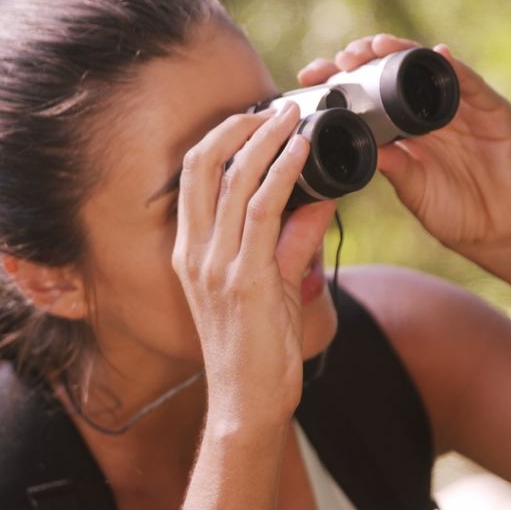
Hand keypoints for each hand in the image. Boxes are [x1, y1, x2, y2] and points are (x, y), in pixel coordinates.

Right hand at [171, 103, 336, 424]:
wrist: (247, 403)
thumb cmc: (257, 349)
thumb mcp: (271, 286)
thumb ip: (291, 242)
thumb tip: (319, 202)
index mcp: (191, 251)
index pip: (193, 176)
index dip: (220, 138)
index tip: (253, 118)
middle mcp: (195, 253)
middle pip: (201, 166)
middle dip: (236, 127)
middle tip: (272, 107)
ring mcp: (216, 266)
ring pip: (234, 181)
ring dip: (265, 141)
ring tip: (292, 116)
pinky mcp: (245, 280)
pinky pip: (263, 212)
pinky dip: (282, 174)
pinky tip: (301, 152)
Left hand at [298, 34, 510, 259]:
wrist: (501, 235)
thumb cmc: (456, 214)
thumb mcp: (413, 189)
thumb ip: (392, 165)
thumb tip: (356, 141)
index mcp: (407, 128)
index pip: (369, 93)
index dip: (342, 80)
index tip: (311, 75)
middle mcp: (432, 112)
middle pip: (396, 70)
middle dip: (366, 57)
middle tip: (342, 58)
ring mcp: (464, 109)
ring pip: (430, 68)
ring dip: (402, 52)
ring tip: (376, 47)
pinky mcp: (494, 113)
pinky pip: (472, 84)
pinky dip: (455, 69)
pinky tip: (435, 55)